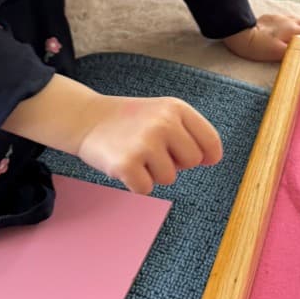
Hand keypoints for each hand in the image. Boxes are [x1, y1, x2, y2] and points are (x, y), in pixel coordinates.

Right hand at [76, 94, 222, 194]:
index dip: (207, 155)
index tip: (196, 157)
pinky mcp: (127, 164)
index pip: (210, 142)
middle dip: (176, 162)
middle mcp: (164, 123)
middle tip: (152, 150)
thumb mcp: (163, 113)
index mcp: (176, 108)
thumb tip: (213, 159)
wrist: (86, 118)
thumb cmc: (130, 121)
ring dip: (153, 173)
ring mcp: (145, 143)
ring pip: (170, 178)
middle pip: (192, 162)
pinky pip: (146, 189)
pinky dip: (136, 184)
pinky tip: (125, 165)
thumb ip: (190, 132)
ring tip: (137, 154)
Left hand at [223, 14, 299, 61]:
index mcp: (294, 30)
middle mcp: (291, 21)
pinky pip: (291, 18)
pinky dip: (294, 25)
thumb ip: (295, 51)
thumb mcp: (278, 54)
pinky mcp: (274, 16)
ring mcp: (283, 17)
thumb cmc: (260, 47)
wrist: (242, 35)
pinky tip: (287, 33)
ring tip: (299, 40)